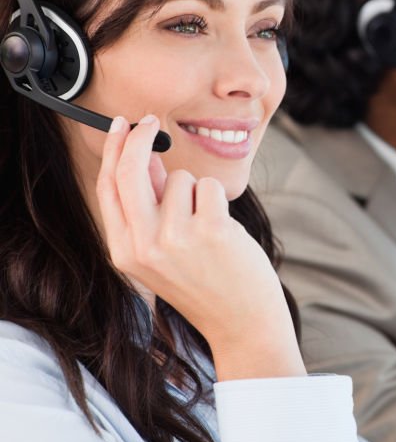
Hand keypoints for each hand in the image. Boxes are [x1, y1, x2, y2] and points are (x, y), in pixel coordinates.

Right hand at [95, 115, 304, 380]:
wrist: (241, 322)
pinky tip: (225, 230)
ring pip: (180, 178)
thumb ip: (150, 207)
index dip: (113, 151)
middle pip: (129, 172)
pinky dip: (218, 200)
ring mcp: (175, 238)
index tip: (122, 126)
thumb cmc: (206, 282)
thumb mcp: (164, 251)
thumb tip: (144, 156)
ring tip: (210, 229)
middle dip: (138, 137)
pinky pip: (208, 187)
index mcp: (124, 251)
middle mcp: (143, 245)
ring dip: (197, 191)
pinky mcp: (209, 230)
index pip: (108, 188)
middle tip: (151, 120)